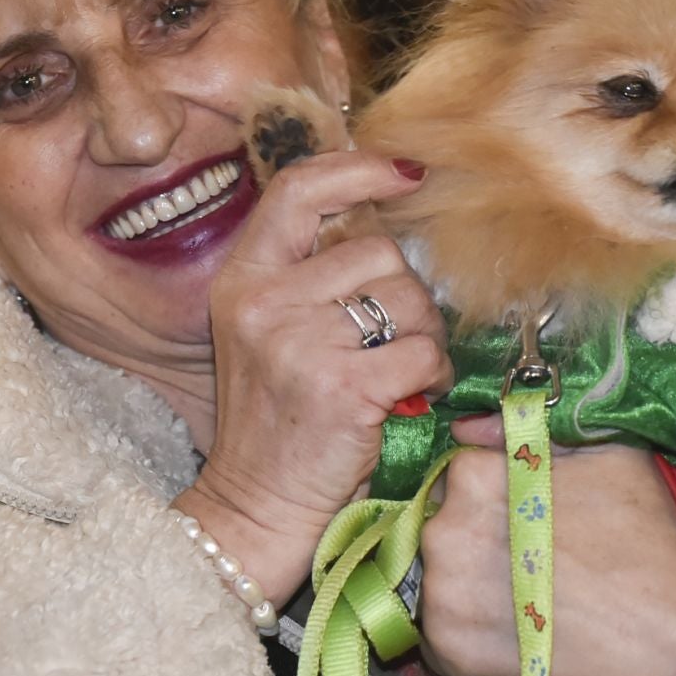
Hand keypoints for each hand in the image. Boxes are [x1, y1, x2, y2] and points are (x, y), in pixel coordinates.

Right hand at [177, 153, 450, 604]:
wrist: (255, 505)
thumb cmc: (276, 421)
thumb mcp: (266, 334)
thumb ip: (306, 278)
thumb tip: (381, 223)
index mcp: (242, 280)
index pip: (297, 191)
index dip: (357, 170)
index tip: (403, 172)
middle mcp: (265, 303)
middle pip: (377, 252)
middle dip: (404, 296)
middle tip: (389, 343)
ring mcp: (301, 344)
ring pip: (409, 300)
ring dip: (422, 336)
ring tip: (396, 374)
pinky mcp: (344, 387)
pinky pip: (424, 352)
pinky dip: (433, 375)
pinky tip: (411, 397)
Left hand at [416, 415, 675, 675]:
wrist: (672, 648)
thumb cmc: (646, 543)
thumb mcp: (608, 457)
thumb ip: (534, 431)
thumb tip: (468, 427)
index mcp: (475, 478)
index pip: (464, 472)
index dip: (499, 491)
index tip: (530, 513)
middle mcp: (444, 536)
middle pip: (447, 524)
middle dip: (481, 536)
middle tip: (531, 558)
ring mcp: (441, 600)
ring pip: (442, 578)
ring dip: (472, 583)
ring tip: (526, 598)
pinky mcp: (448, 655)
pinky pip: (443, 632)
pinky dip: (471, 630)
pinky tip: (516, 632)